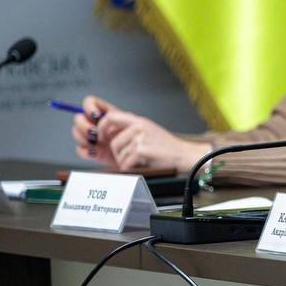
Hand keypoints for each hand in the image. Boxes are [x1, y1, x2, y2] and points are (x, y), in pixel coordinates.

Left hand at [73, 95, 208, 173]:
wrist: (183, 156)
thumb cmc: (166, 148)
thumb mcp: (148, 132)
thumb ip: (130, 130)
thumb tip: (107, 133)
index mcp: (139, 121)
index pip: (111, 117)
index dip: (102, 128)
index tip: (103, 137)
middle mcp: (139, 126)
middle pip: (114, 143)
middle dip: (119, 154)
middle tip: (133, 157)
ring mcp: (141, 138)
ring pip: (119, 155)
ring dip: (127, 162)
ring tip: (141, 161)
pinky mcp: (142, 150)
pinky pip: (126, 163)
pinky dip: (132, 168)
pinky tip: (143, 165)